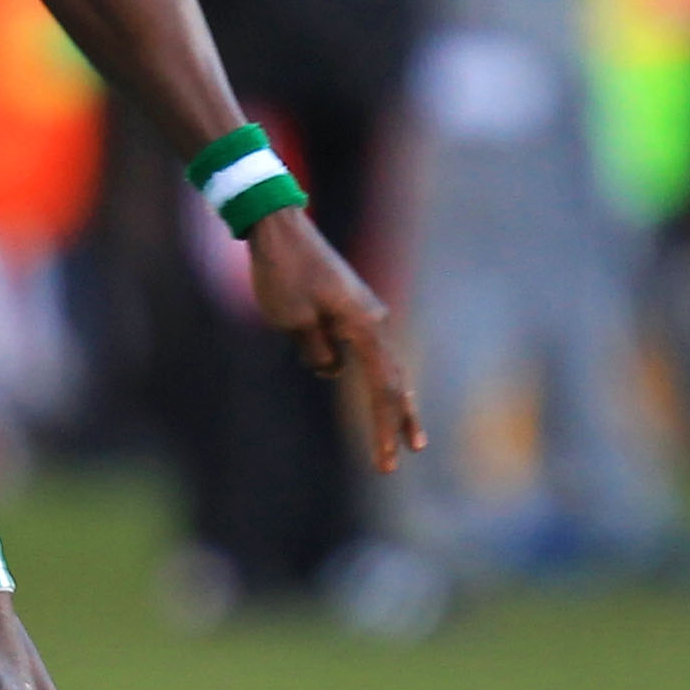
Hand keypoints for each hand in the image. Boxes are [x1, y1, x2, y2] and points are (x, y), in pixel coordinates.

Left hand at [245, 208, 426, 473]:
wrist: (278, 227)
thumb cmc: (281, 273)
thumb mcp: (293, 322)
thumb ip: (318, 353)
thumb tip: (332, 370)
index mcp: (363, 326)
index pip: (381, 389)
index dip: (384, 428)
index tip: (385, 462)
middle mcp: (372, 319)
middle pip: (393, 380)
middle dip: (399, 418)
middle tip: (410, 452)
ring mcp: (363, 311)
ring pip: (381, 364)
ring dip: (386, 397)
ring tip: (401, 432)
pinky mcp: (349, 306)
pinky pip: (360, 347)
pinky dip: (359, 368)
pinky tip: (332, 366)